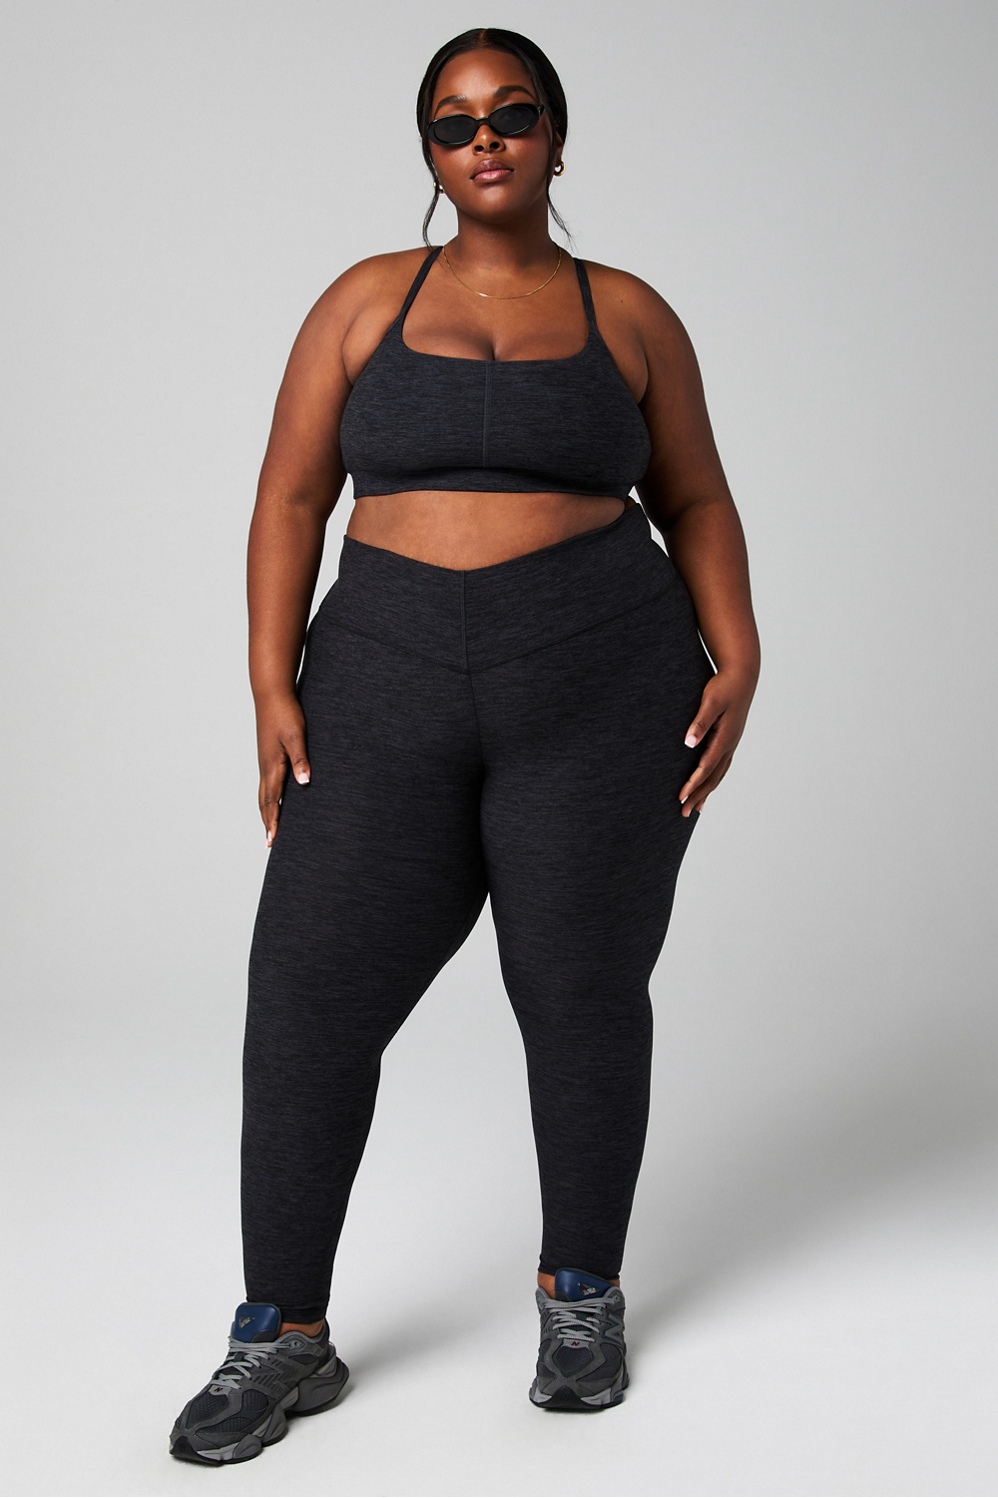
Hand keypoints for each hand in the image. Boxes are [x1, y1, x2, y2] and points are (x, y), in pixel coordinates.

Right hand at [256, 693, 310, 845]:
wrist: (271, 694)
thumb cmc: (285, 713)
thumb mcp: (296, 736)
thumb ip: (301, 759)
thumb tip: (304, 782)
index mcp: (272, 765)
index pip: (271, 801)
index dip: (273, 821)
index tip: (273, 840)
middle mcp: (265, 766)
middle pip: (264, 801)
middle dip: (268, 822)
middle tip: (270, 842)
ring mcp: (265, 761)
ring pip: (264, 793)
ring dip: (266, 811)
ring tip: (270, 826)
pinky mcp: (268, 754)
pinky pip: (267, 782)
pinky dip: (269, 796)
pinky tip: (275, 798)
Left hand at [679, 667, 756, 816]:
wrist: (742, 675)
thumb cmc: (724, 686)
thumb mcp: (711, 701)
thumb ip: (700, 722)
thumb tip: (688, 743)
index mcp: (725, 737)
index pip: (706, 767)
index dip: (693, 784)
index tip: (680, 798)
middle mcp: (730, 744)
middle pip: (713, 777)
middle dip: (698, 796)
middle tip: (683, 813)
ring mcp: (732, 743)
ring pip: (719, 774)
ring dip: (706, 792)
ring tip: (696, 808)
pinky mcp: (730, 739)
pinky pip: (721, 766)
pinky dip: (713, 780)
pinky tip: (707, 785)